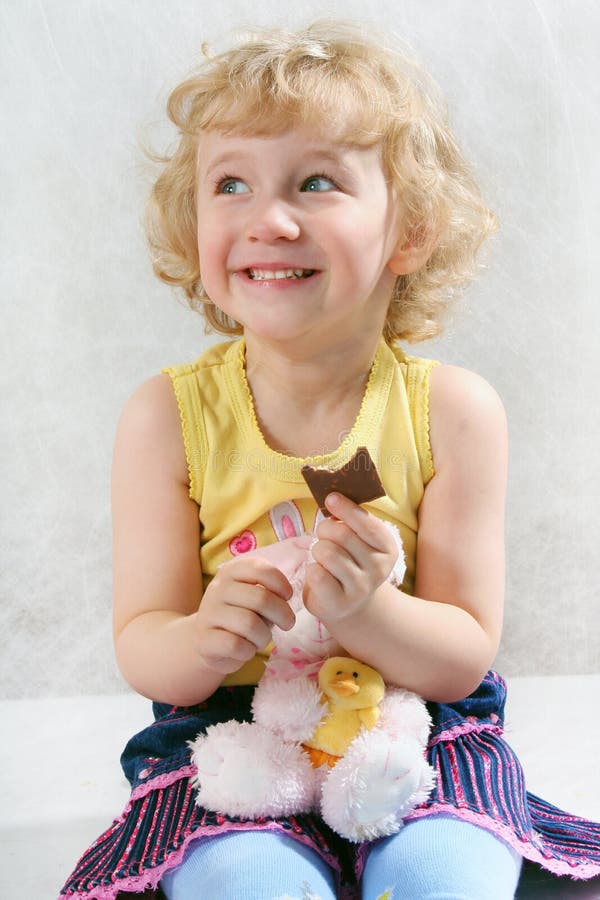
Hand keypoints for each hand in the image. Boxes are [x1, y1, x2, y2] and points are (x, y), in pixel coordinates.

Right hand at [193, 556, 295, 674]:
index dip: (281, 583)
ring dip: (264, 636)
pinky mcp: (203, 640)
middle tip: (288, 623)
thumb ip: (269, 592)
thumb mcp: (255, 597)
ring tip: (261, 638)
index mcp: (230, 572)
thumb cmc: (242, 616)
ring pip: (250, 624)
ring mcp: (208, 613)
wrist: (210, 643)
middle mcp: (217, 588)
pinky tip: (246, 650)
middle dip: (282, 614)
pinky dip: (249, 651)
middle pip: (261, 598)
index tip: (287, 596)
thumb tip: (284, 598)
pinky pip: (236, 645)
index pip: (260, 569)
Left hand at [303, 493, 398, 622]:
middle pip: (341, 534)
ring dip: (317, 550)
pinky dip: (312, 570)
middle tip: (324, 535)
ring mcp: (360, 588)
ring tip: (323, 558)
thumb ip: (352, 519)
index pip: (366, 523)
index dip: (346, 508)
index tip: (330, 497)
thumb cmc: (352, 561)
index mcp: (388, 548)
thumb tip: (333, 497)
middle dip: (325, 529)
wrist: (351, 605)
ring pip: (326, 552)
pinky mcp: (339, 603)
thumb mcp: (360, 540)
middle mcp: (378, 569)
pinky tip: (320, 575)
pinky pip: (316, 573)